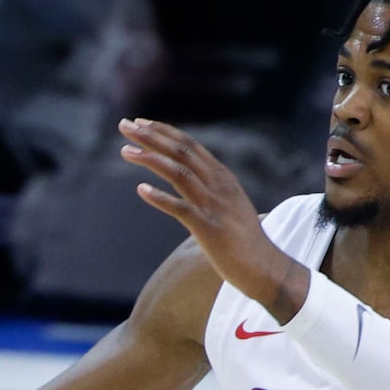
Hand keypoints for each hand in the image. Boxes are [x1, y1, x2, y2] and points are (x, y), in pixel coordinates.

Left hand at [118, 118, 300, 314]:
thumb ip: (211, 188)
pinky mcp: (208, 229)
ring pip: (179, 173)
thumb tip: (190, 177)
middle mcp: (218, 185)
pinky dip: (160, 198)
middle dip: (151, 136)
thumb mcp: (228, 204)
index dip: (164, 132)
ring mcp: (213, 206)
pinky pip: (181, 209)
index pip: (190, 145)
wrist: (264, 267)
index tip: (141, 123)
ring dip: (150, 159)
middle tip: (124, 125)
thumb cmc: (243, 239)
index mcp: (222, 177)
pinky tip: (141, 190)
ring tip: (125, 151)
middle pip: (182, 152)